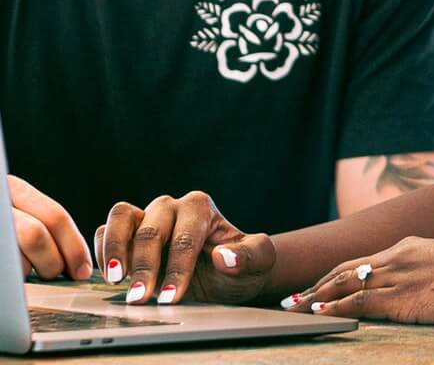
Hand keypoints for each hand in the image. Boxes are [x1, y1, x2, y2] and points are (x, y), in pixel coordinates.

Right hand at [8, 175, 91, 280]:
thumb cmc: (7, 228)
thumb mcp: (15, 213)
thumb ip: (39, 223)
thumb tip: (76, 259)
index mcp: (13, 189)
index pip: (54, 215)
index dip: (74, 245)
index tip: (83, 269)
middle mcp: (1, 201)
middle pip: (35, 235)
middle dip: (52, 262)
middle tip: (54, 274)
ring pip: (14, 259)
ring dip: (24, 272)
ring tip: (20, 275)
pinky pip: (5, 271)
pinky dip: (9, 281)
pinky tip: (8, 280)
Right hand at [94, 191, 274, 305]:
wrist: (224, 276)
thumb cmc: (240, 267)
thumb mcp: (258, 263)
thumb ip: (249, 256)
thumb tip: (223, 256)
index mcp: (200, 208)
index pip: (186, 237)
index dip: (178, 268)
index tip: (172, 298)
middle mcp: (171, 207)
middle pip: (151, 229)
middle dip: (145, 266)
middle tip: (140, 300)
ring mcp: (146, 218)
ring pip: (121, 217)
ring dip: (115, 250)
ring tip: (116, 280)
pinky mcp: (126, 234)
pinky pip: (104, 231)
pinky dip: (101, 250)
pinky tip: (109, 277)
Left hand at [284, 236, 433, 324]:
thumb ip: (429, 275)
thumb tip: (423, 292)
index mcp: (411, 247)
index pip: (361, 262)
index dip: (334, 275)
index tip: (314, 287)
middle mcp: (400, 257)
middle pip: (345, 271)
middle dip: (316, 287)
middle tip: (291, 300)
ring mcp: (401, 276)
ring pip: (346, 286)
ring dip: (316, 300)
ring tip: (293, 311)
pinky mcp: (406, 298)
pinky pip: (360, 302)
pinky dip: (334, 308)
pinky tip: (319, 316)